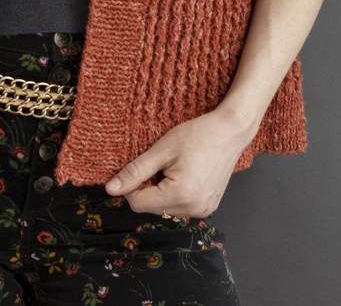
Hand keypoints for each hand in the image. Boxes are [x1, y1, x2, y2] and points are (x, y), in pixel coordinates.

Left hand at [103, 103, 256, 217]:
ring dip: (161, 191)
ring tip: (175, 167)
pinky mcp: (208, 207)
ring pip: (165, 208)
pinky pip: (180, 207)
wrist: (230, 131)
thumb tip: (111, 189)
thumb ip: (135, 172)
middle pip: (151, 208)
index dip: (131, 185)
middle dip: (148, 188)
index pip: (138, 204)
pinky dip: (175, 193)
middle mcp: (194, 210)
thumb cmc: (197, 135)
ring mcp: (203, 210)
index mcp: (180, 196)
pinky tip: (185, 173)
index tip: (140, 166)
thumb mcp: (161, 150)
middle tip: (160, 163)